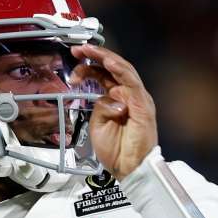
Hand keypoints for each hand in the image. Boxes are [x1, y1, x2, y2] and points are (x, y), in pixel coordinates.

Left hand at [69, 45, 157, 179]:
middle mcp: (130, 95)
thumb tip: (101, 96)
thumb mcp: (98, 124)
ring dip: (107, 59)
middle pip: (114, 68)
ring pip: (124, 71)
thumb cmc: (116, 150)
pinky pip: (132, 85)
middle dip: (96, 56)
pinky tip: (109, 66)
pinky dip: (120, 74)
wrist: (129, 168)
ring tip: (91, 51)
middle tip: (79, 49)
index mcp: (119, 98)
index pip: (105, 74)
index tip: (75, 59)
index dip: (90, 65)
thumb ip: (99, 107)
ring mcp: (138, 100)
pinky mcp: (143, 107)